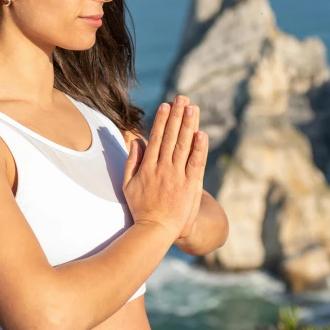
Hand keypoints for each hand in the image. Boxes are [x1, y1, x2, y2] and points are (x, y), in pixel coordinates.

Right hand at [122, 95, 207, 240]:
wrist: (156, 230)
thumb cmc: (141, 207)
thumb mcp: (128, 184)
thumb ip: (132, 161)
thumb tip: (136, 141)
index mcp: (148, 166)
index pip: (156, 138)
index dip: (162, 120)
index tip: (166, 105)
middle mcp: (163, 167)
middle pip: (171, 136)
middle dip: (177, 116)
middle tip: (182, 98)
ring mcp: (177, 175)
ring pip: (184, 145)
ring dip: (188, 125)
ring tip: (192, 108)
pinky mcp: (190, 184)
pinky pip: (196, 163)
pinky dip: (199, 148)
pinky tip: (201, 134)